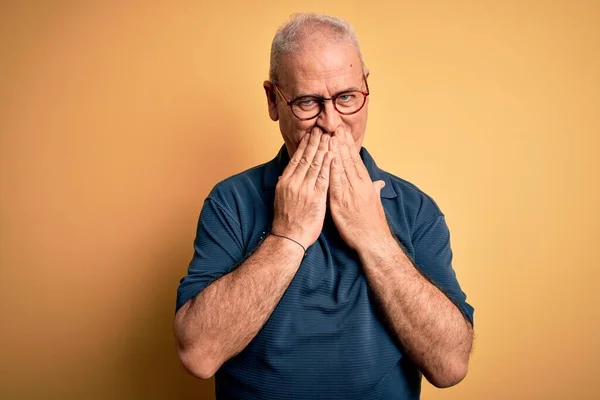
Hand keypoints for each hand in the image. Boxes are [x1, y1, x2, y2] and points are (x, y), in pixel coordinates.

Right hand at [272, 127, 333, 249]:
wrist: (289, 238)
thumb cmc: (286, 220)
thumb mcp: (281, 198)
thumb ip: (286, 184)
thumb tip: (285, 174)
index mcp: (285, 181)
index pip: (296, 158)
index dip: (305, 145)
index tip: (311, 134)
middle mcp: (294, 182)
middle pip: (306, 157)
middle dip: (315, 141)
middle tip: (321, 128)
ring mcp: (304, 189)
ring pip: (315, 164)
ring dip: (323, 148)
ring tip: (329, 136)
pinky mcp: (315, 197)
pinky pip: (323, 177)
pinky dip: (328, 165)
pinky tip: (332, 154)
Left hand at [328, 129, 390, 250]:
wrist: (374, 241)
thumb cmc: (373, 225)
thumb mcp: (375, 204)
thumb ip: (374, 190)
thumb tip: (379, 183)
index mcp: (366, 185)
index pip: (356, 161)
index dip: (349, 146)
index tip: (343, 133)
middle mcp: (359, 186)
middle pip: (349, 160)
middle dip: (342, 142)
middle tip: (336, 126)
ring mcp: (351, 193)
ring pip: (343, 168)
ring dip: (337, 151)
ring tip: (331, 136)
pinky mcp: (342, 203)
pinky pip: (336, 184)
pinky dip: (333, 170)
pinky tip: (329, 159)